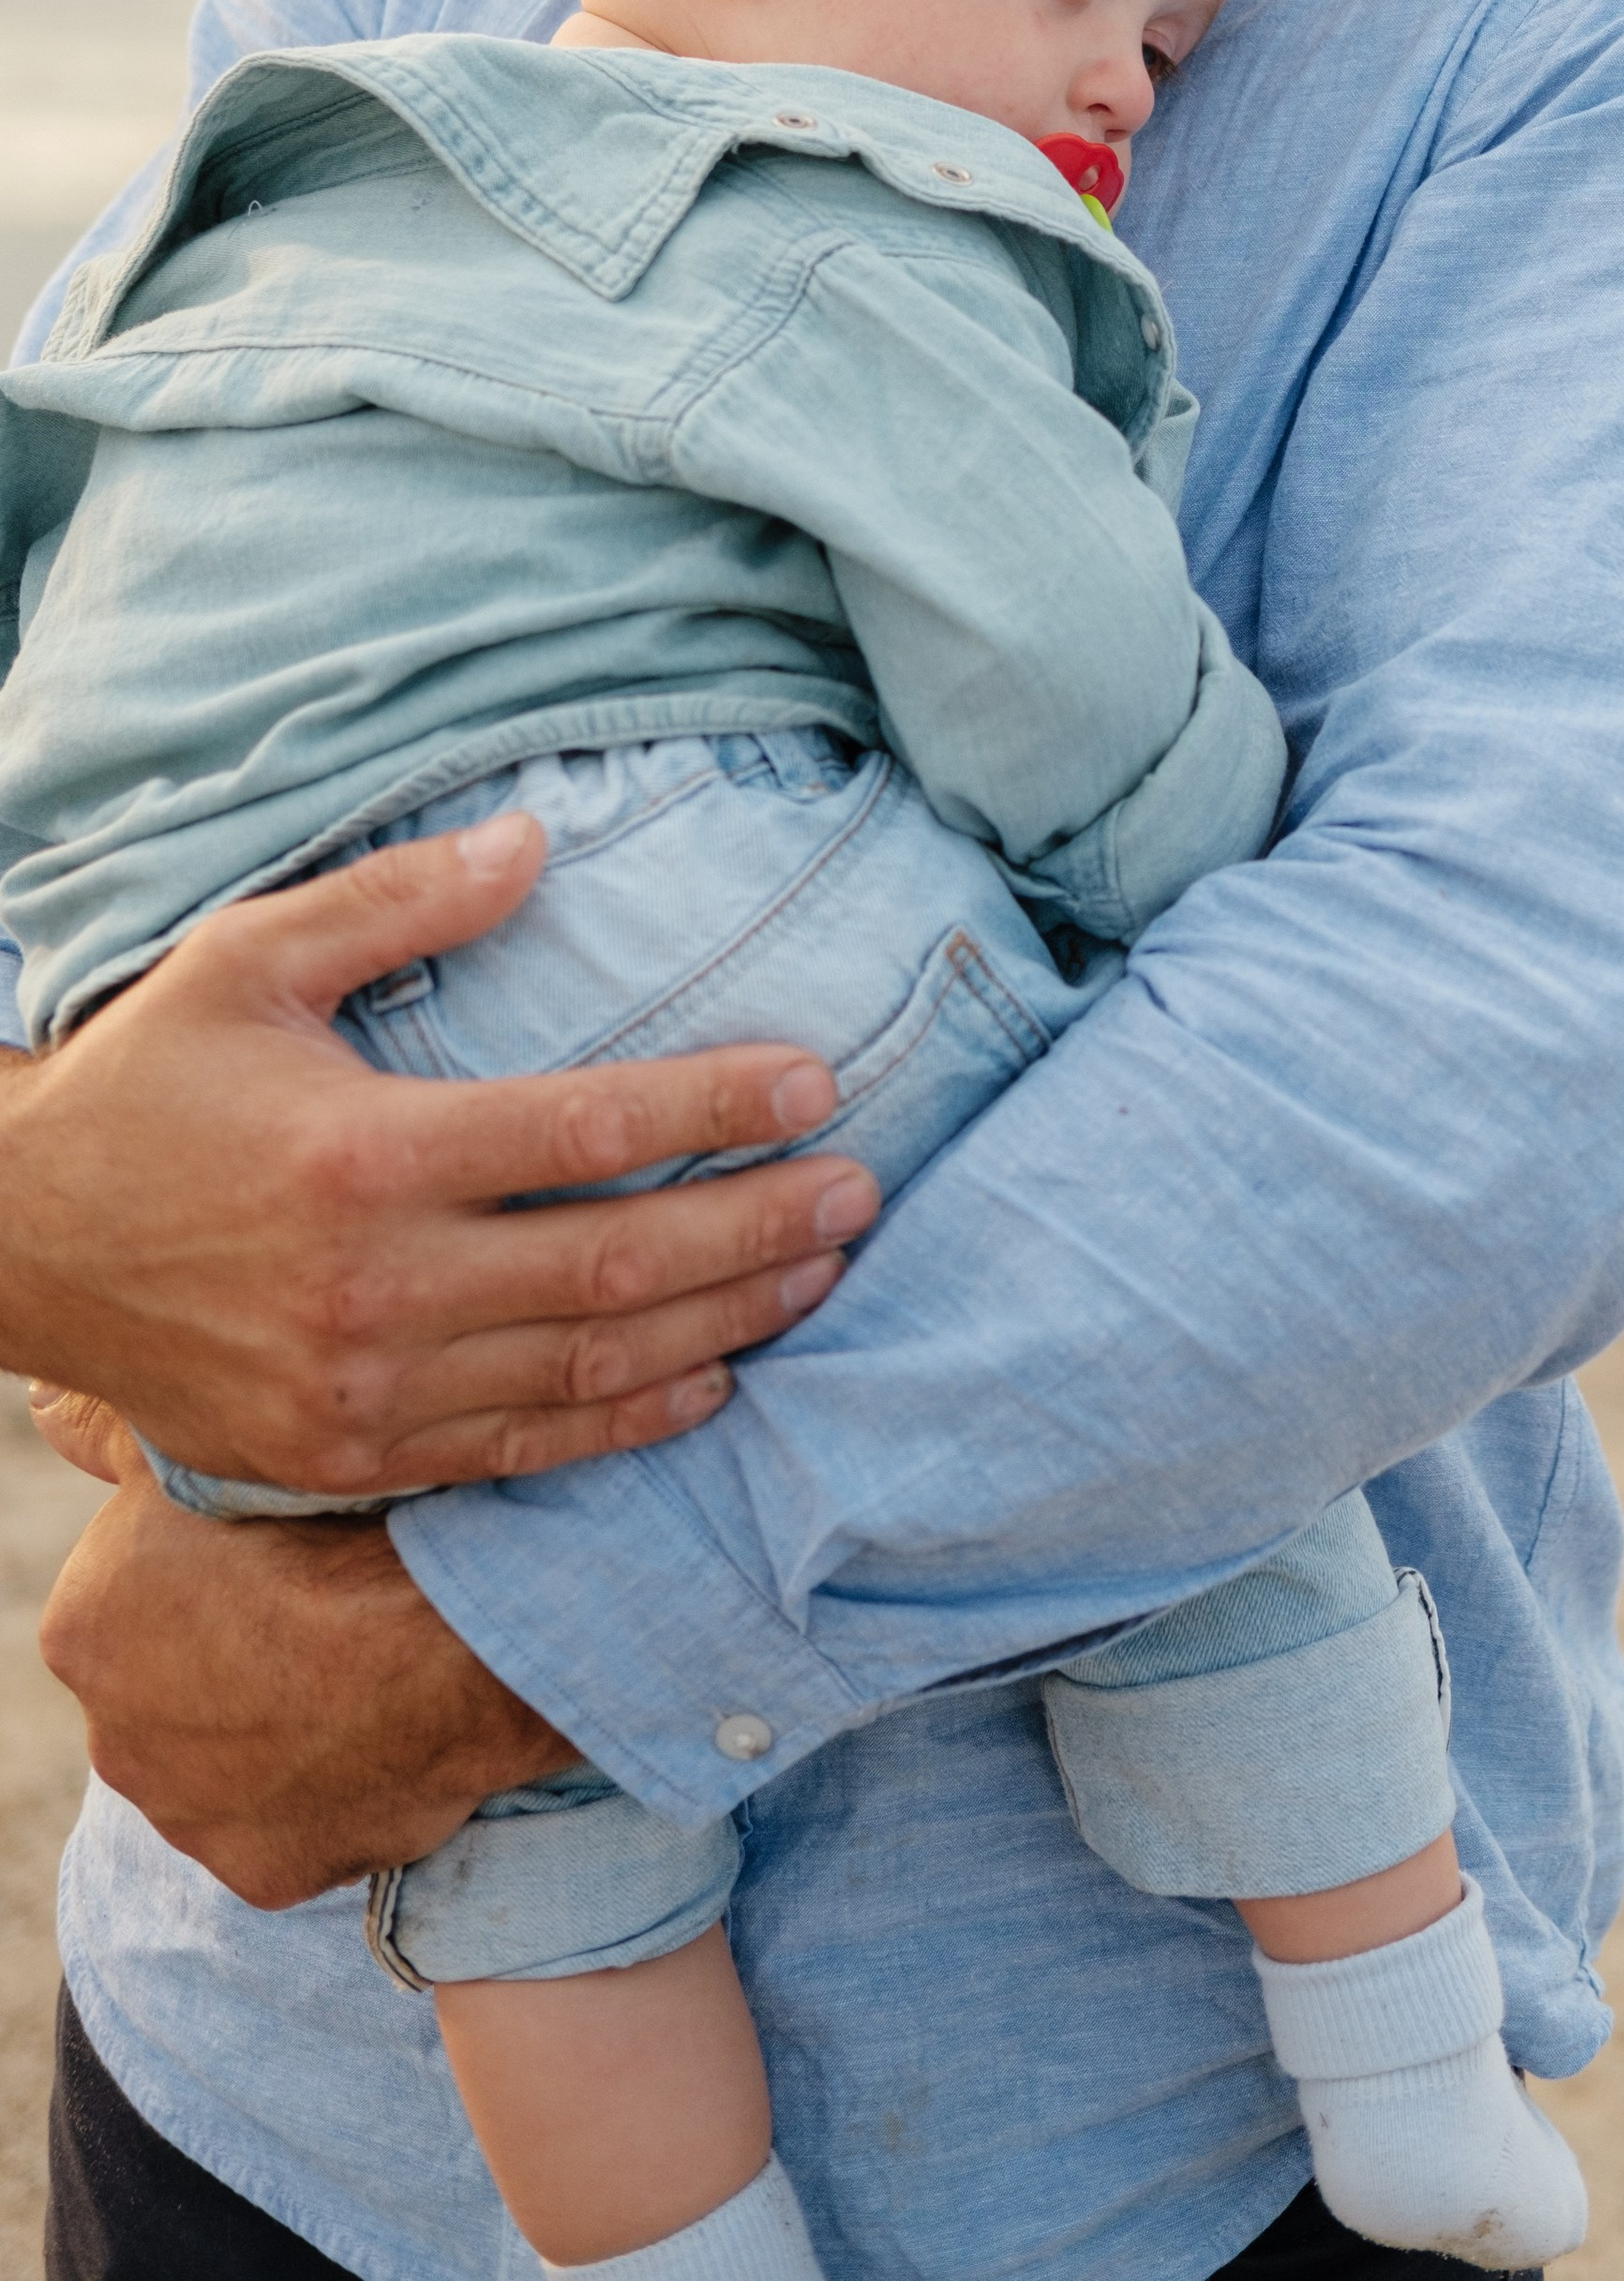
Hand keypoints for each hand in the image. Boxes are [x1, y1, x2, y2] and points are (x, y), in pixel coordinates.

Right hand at [0, 813, 873, 1494]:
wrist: (20, 1251)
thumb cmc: (150, 1086)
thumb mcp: (248, 959)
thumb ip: (398, 901)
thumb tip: (538, 841)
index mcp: (364, 1154)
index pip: (585, 1129)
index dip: (714, 1108)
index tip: (815, 1084)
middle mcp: (376, 1286)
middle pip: (616, 1263)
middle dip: (758, 1226)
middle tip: (864, 1189)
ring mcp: (366, 1389)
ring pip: (590, 1368)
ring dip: (724, 1321)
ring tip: (820, 1272)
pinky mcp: (352, 1457)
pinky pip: (525, 1449)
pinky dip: (632, 1420)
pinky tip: (714, 1376)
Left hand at [42, 1481, 564, 1905]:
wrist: (451, 1641)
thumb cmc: (344, 1530)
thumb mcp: (220, 1452)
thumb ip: (126, 1441)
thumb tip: (55, 1408)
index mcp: (84, 1628)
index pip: (136, 1592)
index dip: (212, 1566)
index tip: (281, 1549)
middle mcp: (112, 1738)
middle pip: (175, 1685)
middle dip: (235, 1657)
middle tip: (325, 1610)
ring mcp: (187, 1817)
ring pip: (230, 1763)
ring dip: (279, 1728)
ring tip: (363, 1671)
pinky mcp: (262, 1872)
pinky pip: (295, 1823)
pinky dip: (331, 1788)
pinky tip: (383, 1733)